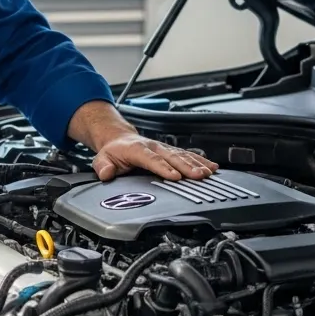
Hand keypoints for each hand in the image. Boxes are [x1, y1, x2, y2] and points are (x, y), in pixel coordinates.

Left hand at [91, 131, 218, 181]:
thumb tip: (106, 174)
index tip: (174, 177)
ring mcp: (164, 148)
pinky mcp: (171, 151)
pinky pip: (188, 155)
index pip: (151, 159)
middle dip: (187, 167)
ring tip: (209, 173)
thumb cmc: (113, 151)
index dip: (163, 168)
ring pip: (183, 155)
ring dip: (197, 164)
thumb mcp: (102, 159)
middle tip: (199, 176)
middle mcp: (153, 147)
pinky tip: (212, 167)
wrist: (118, 138)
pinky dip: (201, 160)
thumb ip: (103, 167)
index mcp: (137, 149)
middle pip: (172, 157)